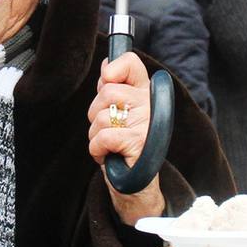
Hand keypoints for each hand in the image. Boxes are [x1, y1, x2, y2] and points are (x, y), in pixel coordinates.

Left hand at [87, 52, 164, 223]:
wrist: (134, 182)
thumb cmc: (122, 144)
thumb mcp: (118, 112)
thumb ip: (114, 87)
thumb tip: (106, 65)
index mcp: (146, 93)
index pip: (131, 64)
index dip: (113, 70)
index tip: (107, 81)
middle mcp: (150, 105)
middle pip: (107, 91)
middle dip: (96, 112)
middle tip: (108, 127)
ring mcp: (147, 123)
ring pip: (101, 116)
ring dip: (95, 135)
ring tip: (109, 145)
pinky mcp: (139, 142)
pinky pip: (103, 137)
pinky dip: (97, 150)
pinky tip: (109, 155)